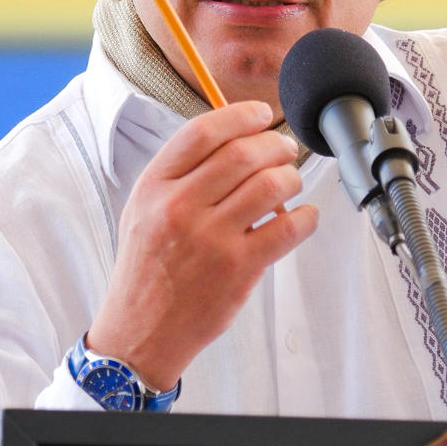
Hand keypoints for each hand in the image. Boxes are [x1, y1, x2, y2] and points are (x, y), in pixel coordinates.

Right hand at [85, 100, 318, 390]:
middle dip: (275, 145)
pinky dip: (306, 217)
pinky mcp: (239, 268)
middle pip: (244, 153)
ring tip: (290, 184)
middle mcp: (180, 207)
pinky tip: (303, 217)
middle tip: (285, 150)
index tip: (261, 115)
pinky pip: (288, 228)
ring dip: (291, 178)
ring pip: (271, 185)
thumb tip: (231, 137)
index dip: (240, 116)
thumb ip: (180, 174)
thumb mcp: (143, 210)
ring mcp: (211, 238)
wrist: (141, 330)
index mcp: (154, 187)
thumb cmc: (147, 268)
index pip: (202, 132)